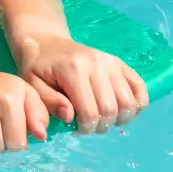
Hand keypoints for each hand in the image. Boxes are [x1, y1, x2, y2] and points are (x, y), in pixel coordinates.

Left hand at [15, 35, 148, 134]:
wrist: (45, 42)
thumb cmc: (37, 66)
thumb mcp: (32, 85)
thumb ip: (49, 102)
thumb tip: (70, 117)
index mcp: (73, 70)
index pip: (90, 112)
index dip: (86, 128)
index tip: (75, 129)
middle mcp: (96, 63)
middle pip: (111, 109)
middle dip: (101, 126)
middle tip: (87, 125)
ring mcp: (110, 61)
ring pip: (129, 102)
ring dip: (119, 118)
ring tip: (103, 118)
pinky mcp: (119, 62)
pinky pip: (139, 87)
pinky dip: (137, 104)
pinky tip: (121, 110)